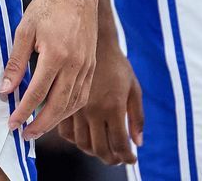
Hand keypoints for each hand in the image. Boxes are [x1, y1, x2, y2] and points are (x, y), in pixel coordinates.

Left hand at [1, 0, 96, 136]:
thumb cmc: (48, 7)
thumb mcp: (24, 30)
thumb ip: (16, 62)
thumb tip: (5, 89)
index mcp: (56, 54)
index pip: (38, 93)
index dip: (24, 112)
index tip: (12, 123)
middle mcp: (75, 64)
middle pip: (58, 105)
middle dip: (40, 125)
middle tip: (24, 135)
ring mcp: (87, 66)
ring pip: (72, 103)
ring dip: (55, 120)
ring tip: (38, 128)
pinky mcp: (92, 65)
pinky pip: (82, 95)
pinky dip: (69, 108)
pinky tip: (57, 112)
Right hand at [60, 36, 142, 164]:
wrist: (92, 42)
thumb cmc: (116, 64)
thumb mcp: (134, 88)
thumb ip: (137, 116)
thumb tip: (138, 143)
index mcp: (113, 107)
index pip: (119, 144)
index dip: (126, 157)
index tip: (130, 160)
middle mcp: (93, 111)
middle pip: (99, 148)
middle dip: (110, 159)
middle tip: (117, 159)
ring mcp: (76, 108)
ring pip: (81, 143)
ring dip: (92, 151)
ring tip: (101, 149)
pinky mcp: (63, 102)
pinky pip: (65, 132)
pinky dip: (75, 140)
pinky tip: (84, 137)